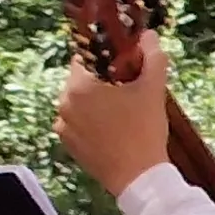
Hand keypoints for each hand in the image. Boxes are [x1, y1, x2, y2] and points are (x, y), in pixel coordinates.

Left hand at [56, 28, 174, 198]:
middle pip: (81, 80)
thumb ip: (152, 58)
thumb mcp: (153, 90)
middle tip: (127, 92)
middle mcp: (63, 102)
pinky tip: (112, 130)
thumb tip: (149, 36)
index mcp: (78, 84)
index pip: (85, 58)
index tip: (122, 67)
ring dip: (95, 103)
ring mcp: (62, 124)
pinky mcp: (66, 143)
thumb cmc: (144, 130)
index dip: (104, 59)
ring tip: (122, 113)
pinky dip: (90, 123)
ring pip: (78, 103)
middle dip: (102, 82)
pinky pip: (76, 123)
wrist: (139, 178)